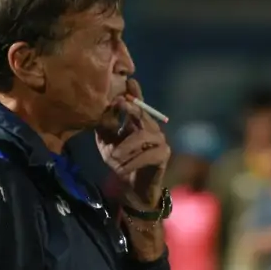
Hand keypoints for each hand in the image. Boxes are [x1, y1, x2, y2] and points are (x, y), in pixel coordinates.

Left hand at [96, 79, 169, 209]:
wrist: (131, 188)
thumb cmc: (121, 163)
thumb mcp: (108, 143)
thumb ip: (107, 126)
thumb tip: (108, 108)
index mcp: (138, 123)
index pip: (138, 104)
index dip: (135, 93)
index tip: (130, 81)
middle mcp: (151, 128)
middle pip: (142, 114)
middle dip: (131, 108)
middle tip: (119, 104)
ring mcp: (160, 141)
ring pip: (142, 136)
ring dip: (125, 147)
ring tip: (113, 159)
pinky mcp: (163, 155)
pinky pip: (147, 155)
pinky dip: (131, 162)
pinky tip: (121, 169)